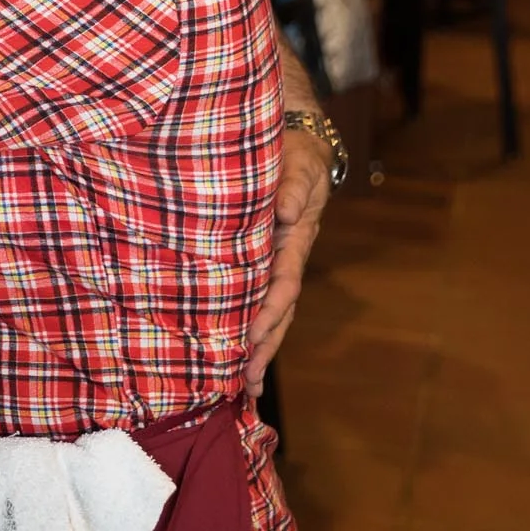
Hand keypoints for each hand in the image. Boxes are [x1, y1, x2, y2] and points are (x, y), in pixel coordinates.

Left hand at [246, 115, 331, 396]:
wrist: (294, 142)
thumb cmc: (295, 153)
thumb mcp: (300, 164)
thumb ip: (294, 185)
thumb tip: (287, 211)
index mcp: (294, 240)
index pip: (282, 284)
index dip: (268, 312)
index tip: (252, 339)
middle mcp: (283, 258)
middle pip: (275, 311)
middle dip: (262, 347)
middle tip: (247, 384)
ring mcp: (269, 261)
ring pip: (263, 311)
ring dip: (255, 347)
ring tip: (242, 388)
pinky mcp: (254, 258)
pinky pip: (248, 295)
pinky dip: (242, 324)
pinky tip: (229, 353)